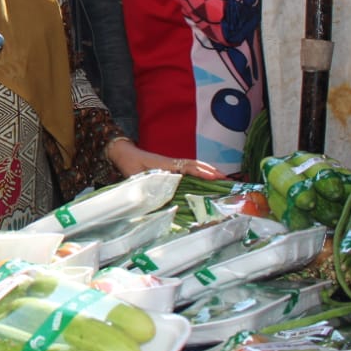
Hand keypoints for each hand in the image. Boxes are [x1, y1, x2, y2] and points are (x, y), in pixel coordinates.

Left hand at [105, 138, 224, 179]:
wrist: (122, 153)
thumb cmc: (129, 164)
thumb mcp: (136, 176)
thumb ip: (145, 186)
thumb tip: (157, 197)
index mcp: (165, 164)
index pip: (187, 167)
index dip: (201, 172)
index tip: (214, 177)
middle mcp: (172, 163)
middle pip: (196, 165)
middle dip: (212, 171)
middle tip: (227, 180)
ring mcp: (172, 164)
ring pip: (194, 166)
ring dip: (208, 171)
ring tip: (223, 179)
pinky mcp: (170, 166)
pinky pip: (188, 168)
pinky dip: (200, 172)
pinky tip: (206, 178)